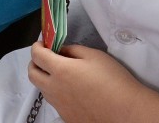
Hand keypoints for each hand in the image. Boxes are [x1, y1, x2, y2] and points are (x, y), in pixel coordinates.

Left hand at [28, 42, 150, 122]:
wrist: (126, 111)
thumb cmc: (113, 80)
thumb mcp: (94, 56)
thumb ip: (73, 50)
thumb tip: (61, 51)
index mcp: (60, 70)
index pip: (37, 55)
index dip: (37, 46)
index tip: (43, 43)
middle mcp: (54, 89)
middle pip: (32, 73)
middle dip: (34, 62)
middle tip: (45, 57)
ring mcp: (59, 105)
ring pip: (42, 88)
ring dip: (44, 78)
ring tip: (59, 73)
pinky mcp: (66, 116)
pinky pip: (54, 101)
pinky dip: (55, 92)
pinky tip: (70, 90)